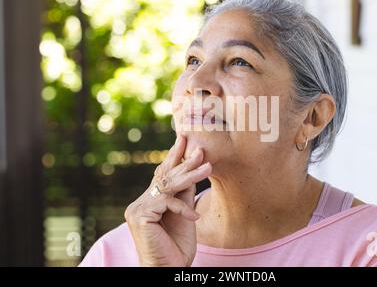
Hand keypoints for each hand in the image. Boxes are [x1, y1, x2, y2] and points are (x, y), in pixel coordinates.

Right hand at [124, 135, 210, 266]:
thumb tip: (193, 169)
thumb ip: (184, 193)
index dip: (174, 156)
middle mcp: (140, 202)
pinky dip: (182, 208)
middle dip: (185, 162)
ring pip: (167, 185)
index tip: (185, 139)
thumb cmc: (177, 246)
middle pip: (165, 177)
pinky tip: (194, 217)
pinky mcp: (139, 216)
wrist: (168, 269)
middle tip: (200, 149)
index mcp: (149, 200)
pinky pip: (166, 202)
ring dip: (190, 176)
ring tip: (208, 168)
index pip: (162, 174)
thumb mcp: (185, 214)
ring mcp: (137, 208)